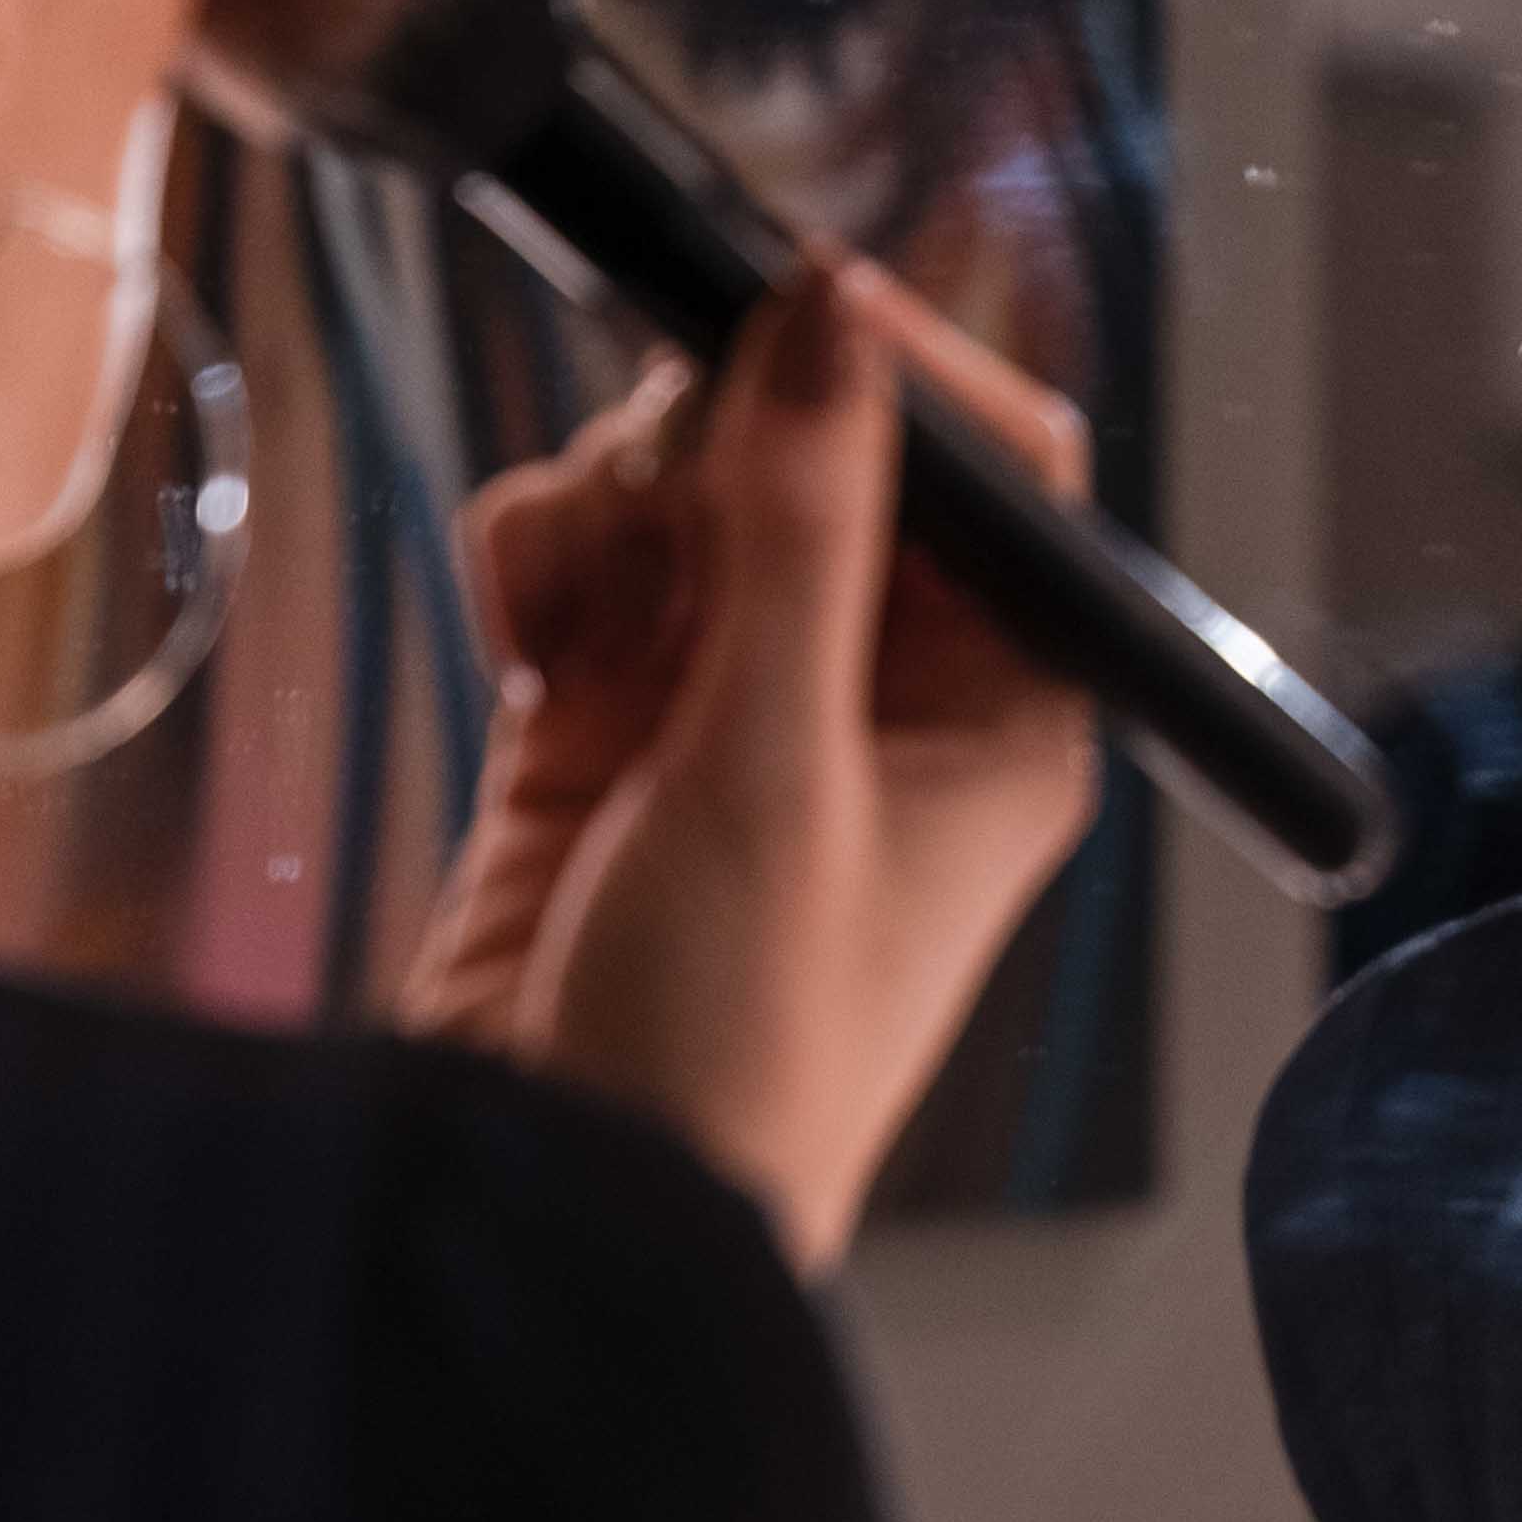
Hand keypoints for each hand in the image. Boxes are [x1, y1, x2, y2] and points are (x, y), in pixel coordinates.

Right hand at [400, 257, 1101, 1264]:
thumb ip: (802, 525)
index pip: (1001, 473)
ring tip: (572, 605)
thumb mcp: (775, 771)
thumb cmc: (730, 1059)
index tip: (784, 314)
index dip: (900, 372)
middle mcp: (883, 701)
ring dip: (612, 505)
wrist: (560, 1214)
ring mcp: (737, 711)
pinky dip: (545, 564)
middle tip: (658, 508)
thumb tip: (831, 308)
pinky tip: (521, 630)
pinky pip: (585, 568)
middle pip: (820, 455)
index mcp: (999, 717)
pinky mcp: (605, 734)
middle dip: (716, 445)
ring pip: (685, 496)